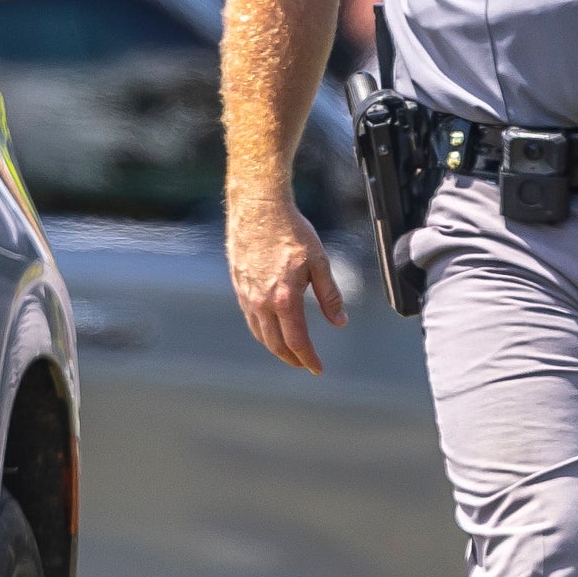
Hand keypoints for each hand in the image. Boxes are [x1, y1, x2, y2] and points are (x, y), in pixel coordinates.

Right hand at [226, 193, 347, 373]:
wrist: (258, 208)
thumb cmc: (291, 230)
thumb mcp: (319, 262)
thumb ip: (330, 295)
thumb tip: (339, 321)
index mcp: (284, 299)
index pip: (297, 341)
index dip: (308, 358)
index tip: (317, 368)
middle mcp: (261, 302)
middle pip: (275, 344)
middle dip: (291, 358)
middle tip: (304, 364)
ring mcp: (246, 295)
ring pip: (259, 333)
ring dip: (275, 347)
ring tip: (289, 351)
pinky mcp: (238, 286)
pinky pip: (250, 318)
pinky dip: (262, 330)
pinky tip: (270, 327)